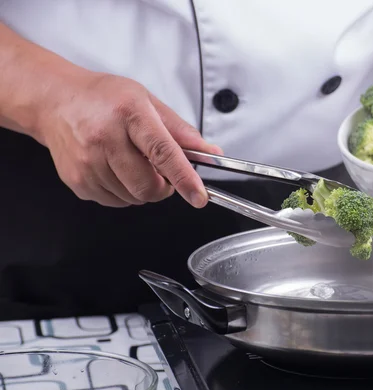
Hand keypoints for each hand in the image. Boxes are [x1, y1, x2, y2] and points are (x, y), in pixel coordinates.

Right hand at [39, 73, 221, 207]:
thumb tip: (211, 153)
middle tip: (160, 171)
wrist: (55, 101)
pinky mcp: (77, 180)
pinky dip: (124, 192)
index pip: (162, 152)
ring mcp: (87, 162)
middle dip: (163, 187)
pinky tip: (116, 169)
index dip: (183, 178)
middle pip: (147, 185)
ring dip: (143, 188)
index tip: (199, 196)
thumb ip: (180, 130)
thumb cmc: (104, 98)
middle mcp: (104, 138)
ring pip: (133, 198)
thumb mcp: (147, 101)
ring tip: (132, 162)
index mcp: (128, 114)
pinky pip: (115, 202)